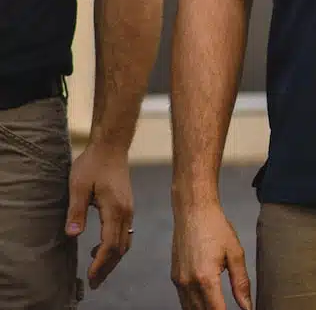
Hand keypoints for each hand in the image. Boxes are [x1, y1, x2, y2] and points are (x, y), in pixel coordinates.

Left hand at [66, 141, 134, 287]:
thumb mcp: (78, 186)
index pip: (110, 244)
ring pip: (125, 241)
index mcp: (115, 209)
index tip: (90, 277)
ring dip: (113, 258)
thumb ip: (76, 211)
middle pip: (120, 247)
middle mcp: (126, 212)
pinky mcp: (128, 206)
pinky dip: (116, 246)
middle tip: (94, 283)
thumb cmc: (93, 164)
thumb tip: (72, 235)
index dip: (100, 263)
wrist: (112, 146)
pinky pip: (125, 233)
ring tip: (98, 270)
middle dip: (108, 267)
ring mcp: (129, 209)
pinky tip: (101, 247)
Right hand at [171, 198, 251, 309]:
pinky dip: (194, 306)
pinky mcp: (175, 278)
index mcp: (206, 279)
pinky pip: (183, 301)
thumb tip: (247, 305)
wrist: (193, 212)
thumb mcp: (236, 253)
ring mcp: (179, 282)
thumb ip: (241, 283)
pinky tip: (205, 305)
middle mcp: (189, 284)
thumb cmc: (216, 228)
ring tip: (218, 308)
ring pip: (190, 309)